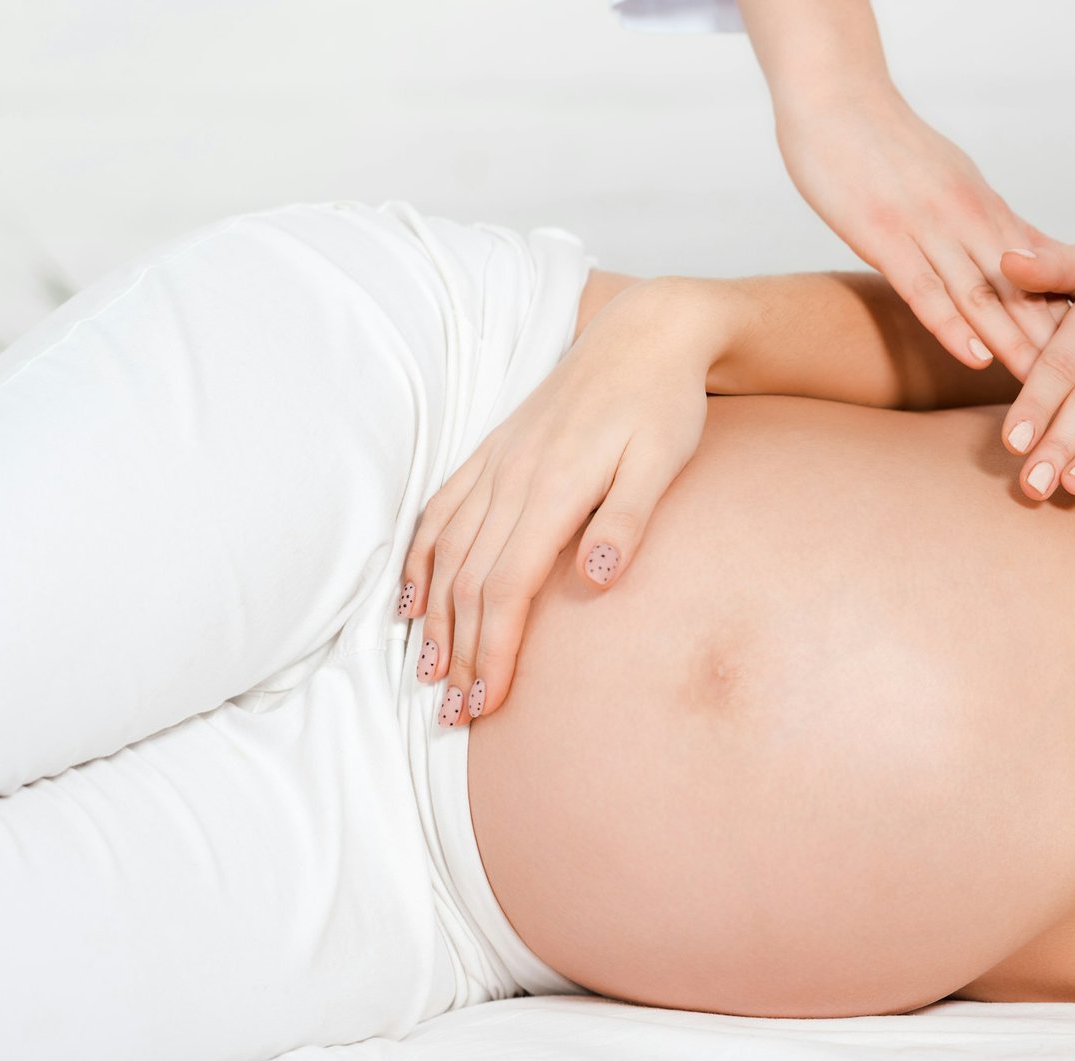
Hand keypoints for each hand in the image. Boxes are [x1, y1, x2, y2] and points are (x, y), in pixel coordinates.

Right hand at [396, 278, 716, 726]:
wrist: (645, 332)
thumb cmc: (663, 401)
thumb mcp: (663, 459)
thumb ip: (627, 518)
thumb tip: (598, 577)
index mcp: (553, 487)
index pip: (509, 587)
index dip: (494, 649)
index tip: (488, 703)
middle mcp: (512, 478)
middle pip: (471, 582)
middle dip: (460, 653)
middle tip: (454, 714)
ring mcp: (497, 464)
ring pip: (446, 552)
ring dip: (433, 617)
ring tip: (427, 672)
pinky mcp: (494, 452)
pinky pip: (441, 511)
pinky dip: (419, 558)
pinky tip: (411, 597)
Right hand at [775, 91, 1059, 379]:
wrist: (834, 95)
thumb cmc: (885, 140)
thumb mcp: (952, 176)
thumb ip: (988, 219)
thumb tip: (1028, 253)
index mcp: (983, 207)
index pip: (1039, 270)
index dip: (1066, 315)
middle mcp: (966, 218)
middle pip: (1020, 290)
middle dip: (1052, 341)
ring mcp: (926, 227)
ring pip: (981, 295)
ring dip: (1014, 343)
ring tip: (1040, 385)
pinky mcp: (883, 236)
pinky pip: (923, 289)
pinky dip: (952, 325)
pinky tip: (976, 356)